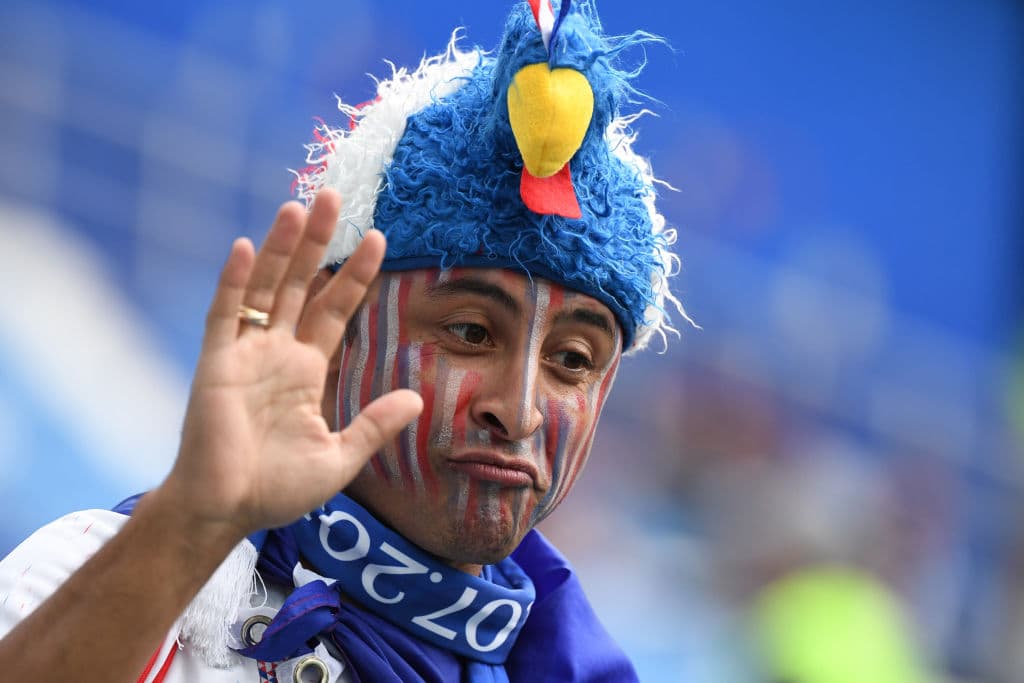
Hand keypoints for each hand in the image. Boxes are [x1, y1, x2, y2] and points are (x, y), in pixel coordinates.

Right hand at [156, 189, 422, 543]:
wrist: (225, 512)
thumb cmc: (277, 489)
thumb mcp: (340, 457)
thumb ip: (375, 425)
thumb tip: (418, 398)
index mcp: (305, 370)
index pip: (334, 309)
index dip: (354, 275)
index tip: (378, 239)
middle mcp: (276, 353)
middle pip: (301, 285)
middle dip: (317, 242)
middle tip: (334, 196)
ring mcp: (244, 355)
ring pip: (265, 288)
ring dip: (280, 248)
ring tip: (298, 205)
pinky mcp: (216, 365)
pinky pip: (224, 316)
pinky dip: (235, 282)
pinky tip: (246, 247)